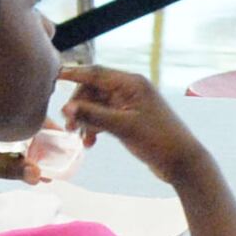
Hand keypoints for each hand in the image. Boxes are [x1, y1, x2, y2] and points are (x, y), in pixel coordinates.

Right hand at [59, 63, 210, 181]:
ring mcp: (130, 104)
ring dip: (85, 119)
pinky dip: (95, 127)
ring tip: (80, 138)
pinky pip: (104, 117)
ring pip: (96, 105)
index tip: (54, 76)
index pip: (96, 73)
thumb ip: (93, 115)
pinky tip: (90, 142)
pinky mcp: (129, 118)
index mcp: (131, 84)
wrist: (181, 161)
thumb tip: (66, 108)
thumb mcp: (123, 127)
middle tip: (68, 126)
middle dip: (78, 106)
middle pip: (93, 90)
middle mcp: (130, 89)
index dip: (74, 74)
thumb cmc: (158, 140)